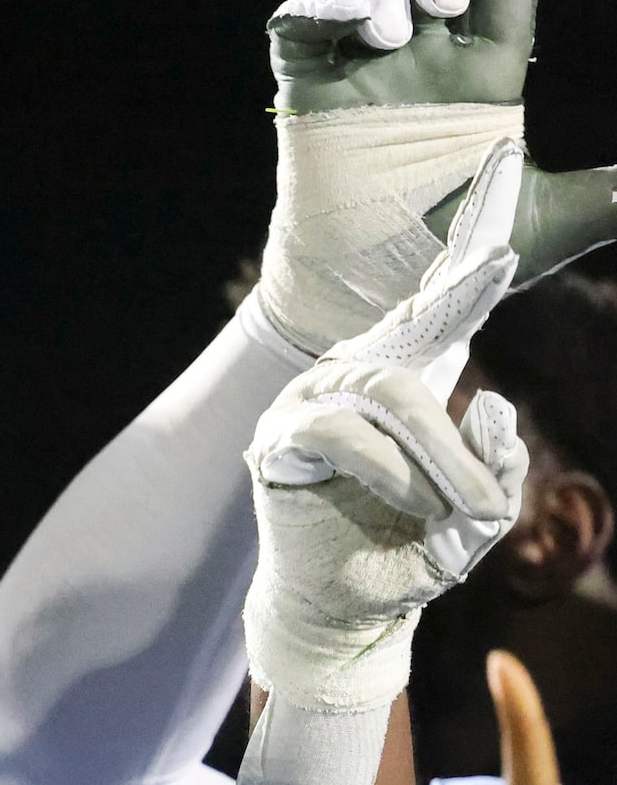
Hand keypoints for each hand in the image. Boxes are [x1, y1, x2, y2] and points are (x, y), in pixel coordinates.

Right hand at [244, 226, 528, 710]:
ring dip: (438, 456)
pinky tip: (416, 506)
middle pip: (421, 323)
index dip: (470, 244)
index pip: (442, 304)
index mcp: (412, 380)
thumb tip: (487, 403)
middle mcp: (359, 376)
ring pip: (391, 391)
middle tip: (503, 278)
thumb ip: (497, 461)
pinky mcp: (280, 442)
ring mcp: (312, 403)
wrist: (347, 617)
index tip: (503, 167)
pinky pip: (343, 433)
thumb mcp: (482, 511)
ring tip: (460, 509)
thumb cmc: (410, 555)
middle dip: (463, 306)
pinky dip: (392, 472)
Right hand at [251, 0, 616, 354]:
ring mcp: (359, 69)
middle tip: (452, 7)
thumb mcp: (550, 219)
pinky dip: (319, 3)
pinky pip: (300, 20)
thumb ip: (610, 194)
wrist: (374, 298)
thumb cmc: (457, 257)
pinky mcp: (306, 86)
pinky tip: (347, 20)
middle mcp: (421, 57)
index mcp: (483, 71)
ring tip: (390, 36)